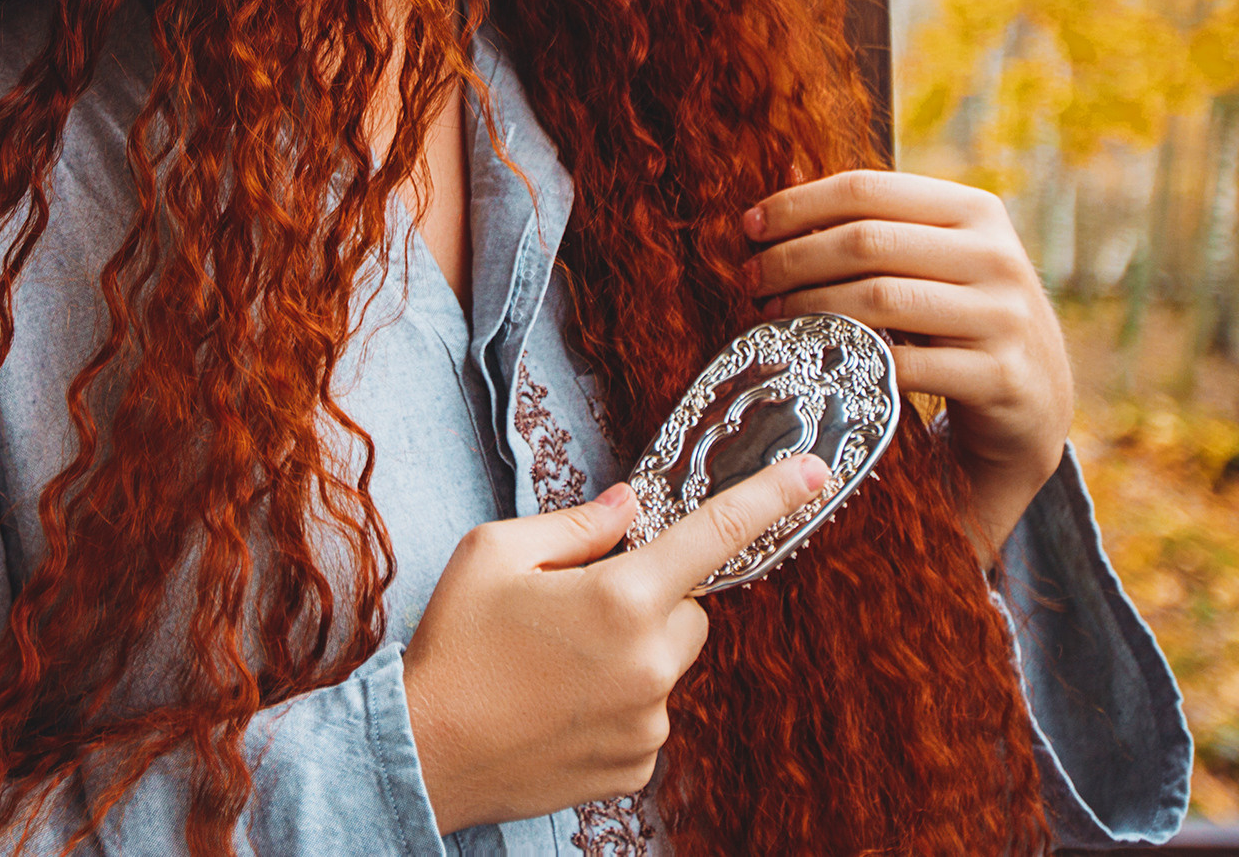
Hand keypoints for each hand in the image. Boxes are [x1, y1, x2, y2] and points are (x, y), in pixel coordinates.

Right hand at [401, 454, 829, 832]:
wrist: (424, 753)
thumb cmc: (453, 644)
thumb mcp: (495, 552)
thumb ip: (576, 524)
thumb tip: (629, 506)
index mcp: (619, 598)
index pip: (715, 535)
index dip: (770, 498)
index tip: (814, 473)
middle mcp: (649, 664)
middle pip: (689, 610)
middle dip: (651, 599)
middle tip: (578, 609)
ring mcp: (648, 722)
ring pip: (668, 664)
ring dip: (632, 654)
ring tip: (555, 666)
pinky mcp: (637, 766)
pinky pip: (649, 714)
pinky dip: (618, 703)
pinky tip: (560, 705)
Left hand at [744, 170, 1072, 568]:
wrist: (1037, 399)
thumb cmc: (962, 316)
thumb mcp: (934, 259)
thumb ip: (875, 223)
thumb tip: (783, 178)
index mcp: (975, 210)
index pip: (867, 188)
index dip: (799, 204)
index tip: (750, 228)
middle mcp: (995, 255)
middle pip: (865, 241)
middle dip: (792, 259)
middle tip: (749, 279)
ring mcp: (1002, 316)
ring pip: (879, 299)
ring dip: (809, 308)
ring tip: (769, 316)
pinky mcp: (999, 375)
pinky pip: (904, 364)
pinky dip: (849, 359)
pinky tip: (814, 360)